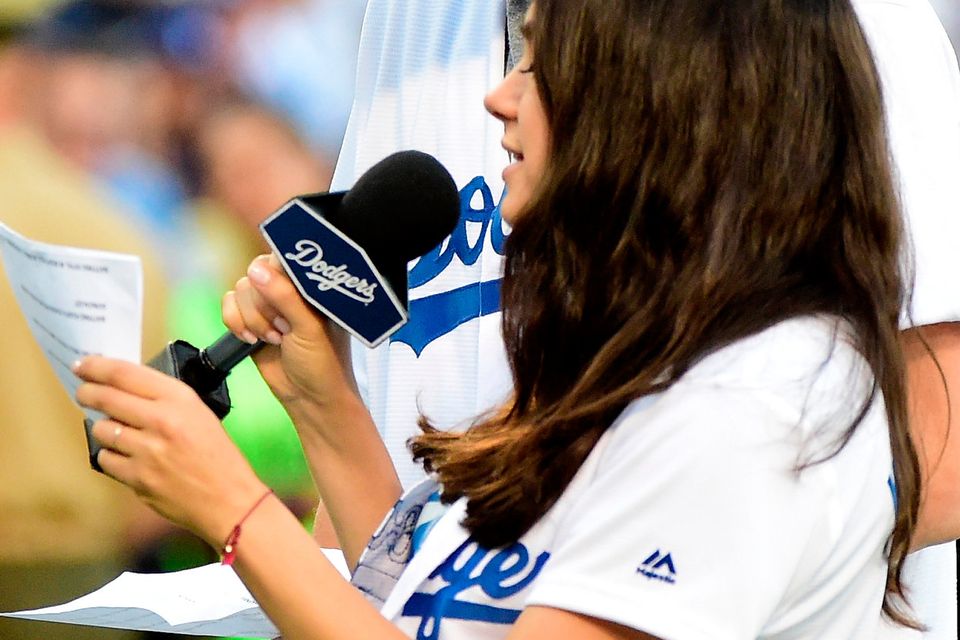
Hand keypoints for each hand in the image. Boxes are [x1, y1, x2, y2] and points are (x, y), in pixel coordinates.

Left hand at [74, 357, 266, 547]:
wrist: (229, 499)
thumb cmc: (219, 457)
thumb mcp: (200, 414)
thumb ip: (165, 400)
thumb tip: (126, 391)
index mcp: (180, 399)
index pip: (125, 374)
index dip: (97, 366)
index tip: (84, 364)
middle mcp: (161, 420)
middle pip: (106, 398)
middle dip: (88, 392)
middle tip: (84, 392)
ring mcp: (146, 451)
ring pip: (101, 429)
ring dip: (104, 428)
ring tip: (116, 431)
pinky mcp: (136, 478)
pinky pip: (106, 459)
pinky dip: (111, 455)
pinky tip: (124, 456)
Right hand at [223, 254, 359, 409]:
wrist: (309, 399)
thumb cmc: (323, 364)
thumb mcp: (309, 328)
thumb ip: (285, 297)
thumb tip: (256, 270)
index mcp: (312, 284)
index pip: (284, 258)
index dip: (276, 278)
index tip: (284, 304)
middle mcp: (289, 288)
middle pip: (257, 272)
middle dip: (264, 305)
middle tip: (284, 329)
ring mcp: (268, 303)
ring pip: (241, 289)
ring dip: (253, 319)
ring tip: (275, 339)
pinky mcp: (250, 319)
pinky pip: (228, 304)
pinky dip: (235, 322)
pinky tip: (253, 341)